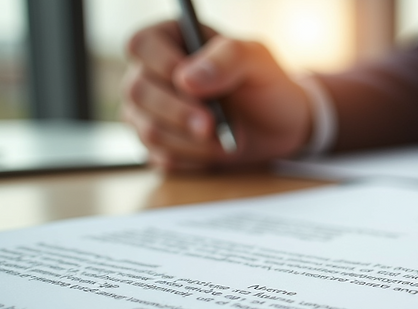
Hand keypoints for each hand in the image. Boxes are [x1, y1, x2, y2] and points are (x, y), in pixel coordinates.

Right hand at [122, 21, 310, 170]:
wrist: (279, 127)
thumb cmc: (266, 85)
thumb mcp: (257, 60)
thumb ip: (226, 59)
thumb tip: (185, 80)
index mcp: (169, 40)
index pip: (142, 45)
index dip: (162, 65)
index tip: (193, 85)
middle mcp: (150, 74)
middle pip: (138, 92)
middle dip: (180, 113)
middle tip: (213, 125)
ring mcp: (148, 112)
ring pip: (149, 130)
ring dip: (192, 141)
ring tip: (226, 141)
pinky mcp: (158, 146)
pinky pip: (160, 158)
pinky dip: (193, 160)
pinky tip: (215, 152)